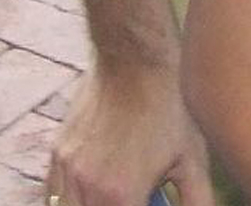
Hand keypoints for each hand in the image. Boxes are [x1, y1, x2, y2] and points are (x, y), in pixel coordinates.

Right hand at [45, 61, 213, 205]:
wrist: (134, 58)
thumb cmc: (168, 106)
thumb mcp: (193, 157)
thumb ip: (196, 198)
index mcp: (121, 197)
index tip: (148, 200)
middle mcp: (87, 189)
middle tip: (136, 195)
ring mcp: (67, 171)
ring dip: (91, 205)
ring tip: (115, 191)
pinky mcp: (57, 152)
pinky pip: (54, 192)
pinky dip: (70, 198)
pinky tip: (95, 187)